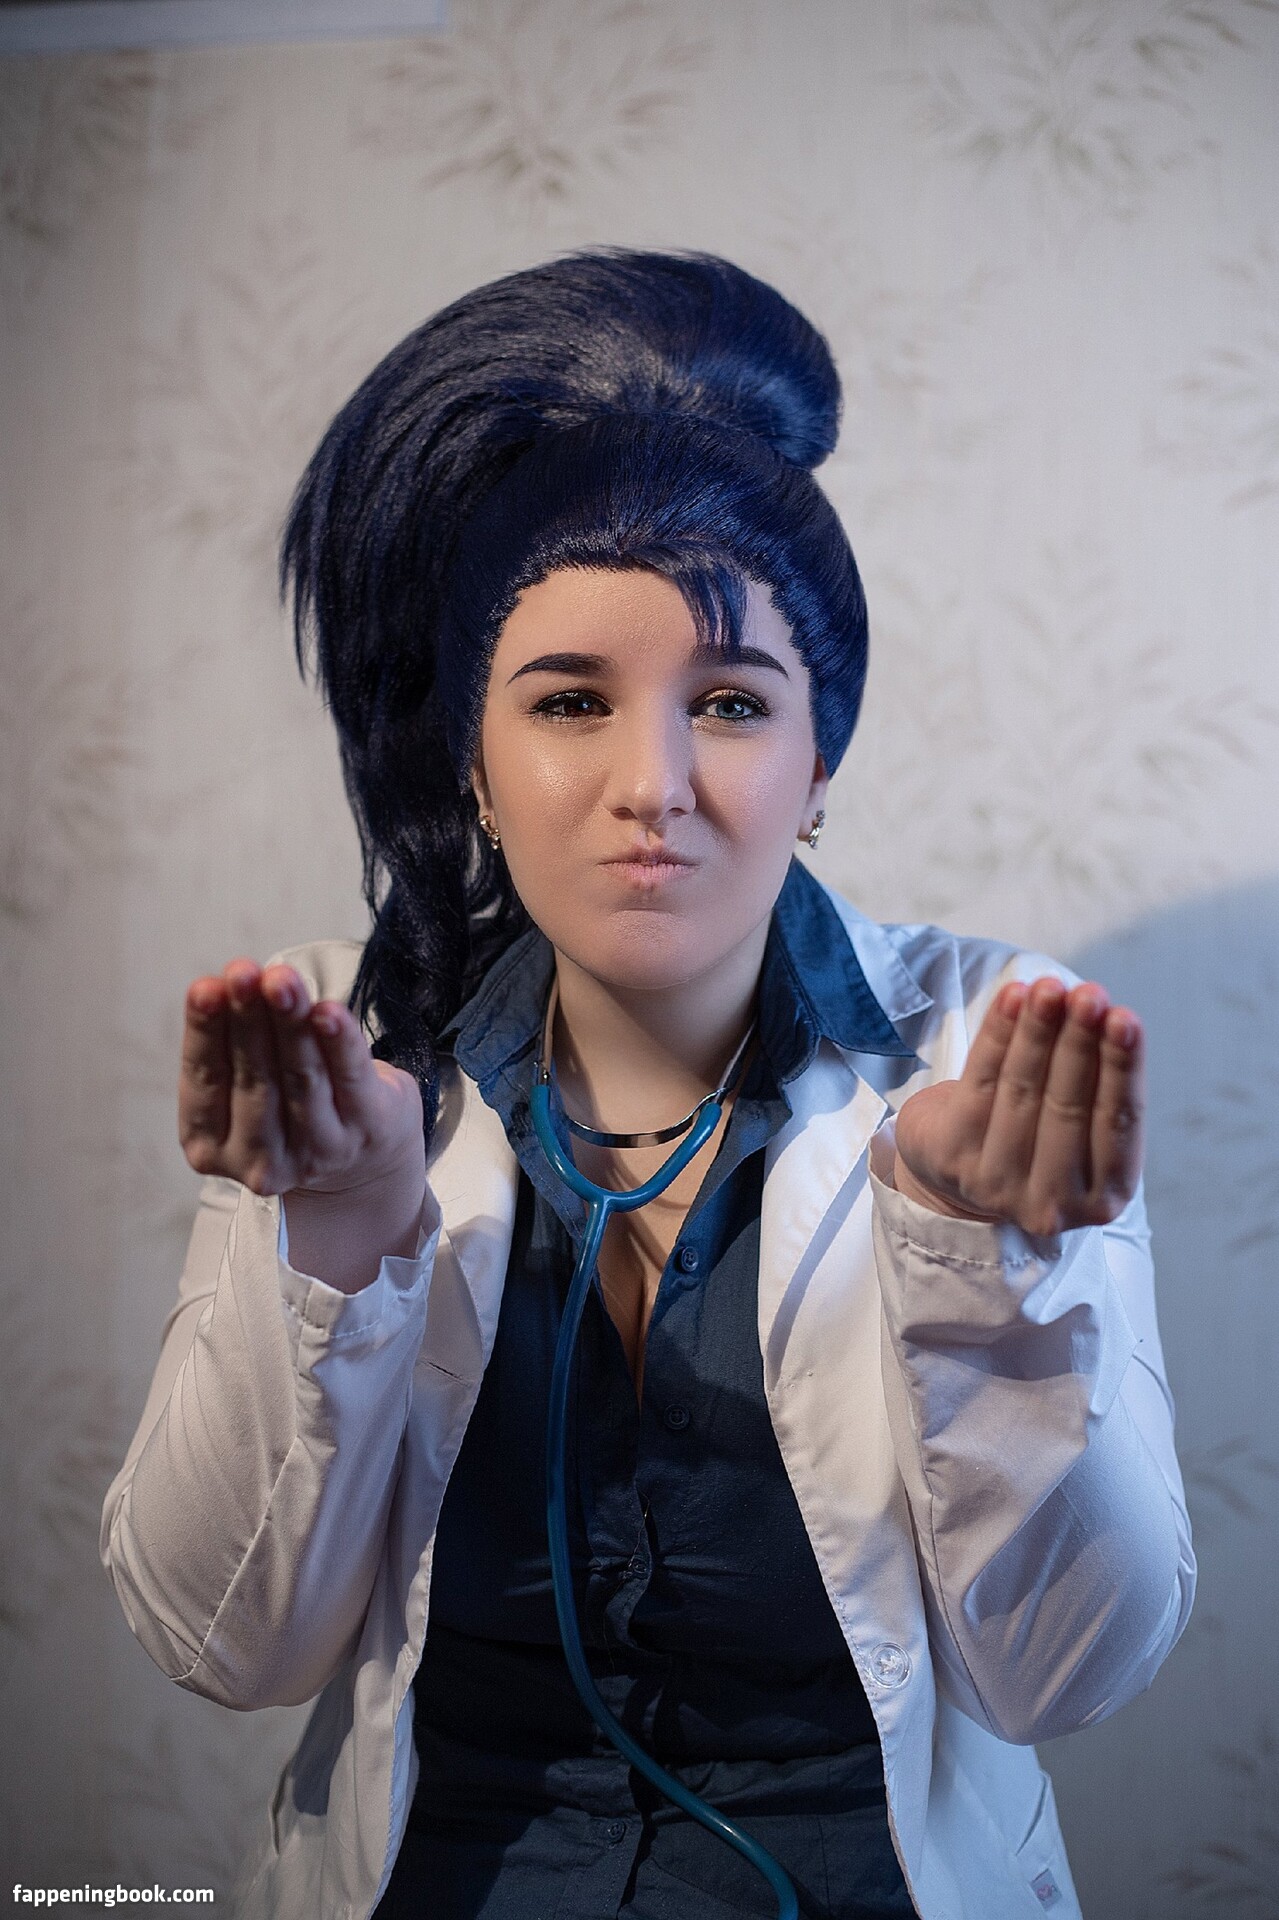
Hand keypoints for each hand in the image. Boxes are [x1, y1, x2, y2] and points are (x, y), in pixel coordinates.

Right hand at [178, 958, 424, 1200]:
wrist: (364, 1153)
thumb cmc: (290, 1104)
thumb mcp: (246, 1082)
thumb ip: (233, 1043)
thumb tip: (226, 987)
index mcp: (211, 1146)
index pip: (205, 1080)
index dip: (205, 1032)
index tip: (206, 988)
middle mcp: (261, 1161)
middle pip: (254, 1077)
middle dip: (249, 1018)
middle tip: (244, 974)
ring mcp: (319, 1152)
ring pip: (301, 1076)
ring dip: (290, 1021)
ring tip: (282, 981)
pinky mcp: (368, 1131)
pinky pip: (351, 1076)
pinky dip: (339, 1041)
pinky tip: (330, 1012)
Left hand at [891, 977, 1144, 1235]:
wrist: (957, 1179)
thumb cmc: (1037, 1139)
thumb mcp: (1080, 1127)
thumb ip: (1095, 1084)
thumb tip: (1100, 1014)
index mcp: (1102, 1197)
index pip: (1117, 1123)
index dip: (1121, 1068)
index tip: (1124, 1019)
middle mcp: (1051, 1203)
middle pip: (1068, 1106)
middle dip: (1079, 1043)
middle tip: (1089, 995)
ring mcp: (996, 1184)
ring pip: (1021, 1090)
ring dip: (1037, 1032)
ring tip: (1049, 988)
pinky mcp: (950, 1158)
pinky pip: (978, 1081)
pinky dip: (997, 1035)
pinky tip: (1012, 998)